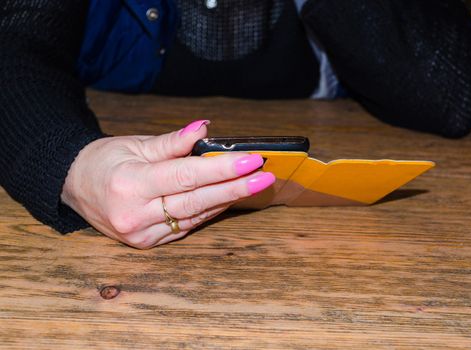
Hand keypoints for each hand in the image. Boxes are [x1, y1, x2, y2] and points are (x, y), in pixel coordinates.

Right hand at [61, 120, 274, 248]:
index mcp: (130, 184)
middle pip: (196, 201)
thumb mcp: (135, 145)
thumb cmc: (104, 161)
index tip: (251, 160)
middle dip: (235, 188)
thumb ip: (172, 142)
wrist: (74, 187)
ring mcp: (142, 234)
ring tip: (254, 185)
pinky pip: (186, 227)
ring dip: (226, 200)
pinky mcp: (147, 244)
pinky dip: (208, 212)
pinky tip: (228, 199)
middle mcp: (135, 215)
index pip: (186, 177)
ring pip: (195, 217)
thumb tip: (205, 130)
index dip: (222, 169)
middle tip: (264, 177)